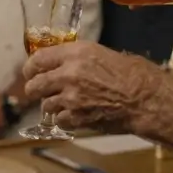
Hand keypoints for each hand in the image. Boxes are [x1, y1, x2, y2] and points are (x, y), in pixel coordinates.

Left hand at [22, 41, 164, 133]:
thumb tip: (57, 63)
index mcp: (75, 53)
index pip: (38, 59)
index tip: (30, 72)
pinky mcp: (76, 117)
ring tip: (64, 103)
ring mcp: (71, 97)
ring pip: (45, 104)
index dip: (30, 68)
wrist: (143, 98)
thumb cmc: (129, 72)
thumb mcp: (100, 53)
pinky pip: (59, 119)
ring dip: (52, 105)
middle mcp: (68, 73)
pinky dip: (64, 119)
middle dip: (35, 89)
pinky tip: (74, 115)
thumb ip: (75, 58)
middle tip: (40, 91)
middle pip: (34, 84)